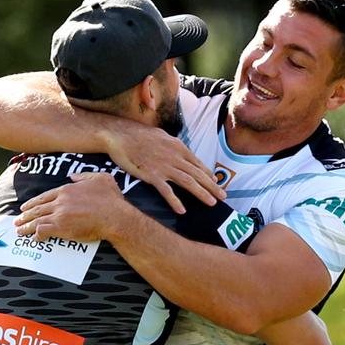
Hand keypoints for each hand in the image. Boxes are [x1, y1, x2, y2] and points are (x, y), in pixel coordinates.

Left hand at [14, 172, 129, 240]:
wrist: (115, 216)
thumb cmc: (111, 199)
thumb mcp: (101, 178)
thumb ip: (84, 176)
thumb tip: (73, 176)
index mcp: (67, 189)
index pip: (45, 196)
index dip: (33, 202)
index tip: (26, 207)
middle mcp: (60, 201)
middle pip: (38, 208)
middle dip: (25, 215)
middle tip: (17, 220)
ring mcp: (59, 215)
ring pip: (37, 220)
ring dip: (26, 226)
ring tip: (19, 231)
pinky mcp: (61, 228)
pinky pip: (43, 231)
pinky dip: (36, 235)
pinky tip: (34, 239)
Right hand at [103, 125, 225, 213]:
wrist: (120, 135)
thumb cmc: (139, 135)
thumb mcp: (162, 136)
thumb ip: (173, 145)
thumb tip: (181, 151)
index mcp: (178, 147)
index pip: (198, 163)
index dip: (209, 175)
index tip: (216, 183)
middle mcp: (174, 157)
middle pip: (197, 173)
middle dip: (212, 186)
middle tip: (223, 197)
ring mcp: (164, 166)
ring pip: (188, 181)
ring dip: (201, 193)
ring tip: (212, 203)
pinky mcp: (151, 175)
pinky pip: (166, 190)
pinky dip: (175, 200)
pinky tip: (182, 210)